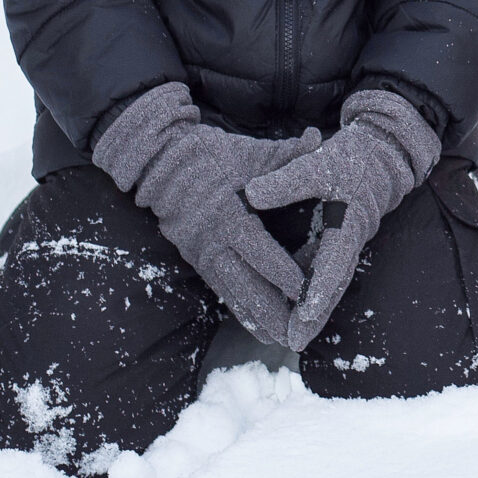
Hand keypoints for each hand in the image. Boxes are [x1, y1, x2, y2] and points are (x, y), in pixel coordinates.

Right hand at [92, 82, 322, 344]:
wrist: (161, 160)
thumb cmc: (213, 154)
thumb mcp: (250, 151)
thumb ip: (285, 152)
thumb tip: (316, 137)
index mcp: (226, 215)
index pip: (256, 249)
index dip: (279, 271)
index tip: (302, 290)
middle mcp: (210, 240)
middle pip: (242, 283)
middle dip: (269, 310)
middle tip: (294, 333)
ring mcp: (200, 252)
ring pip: (230, 292)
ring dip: (254, 318)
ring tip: (278, 340)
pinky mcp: (195, 258)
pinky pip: (219, 289)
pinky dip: (238, 309)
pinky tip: (256, 327)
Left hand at [243, 90, 442, 349]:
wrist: (381, 153)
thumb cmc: (351, 158)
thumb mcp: (317, 164)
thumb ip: (286, 181)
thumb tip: (250, 194)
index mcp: (348, 225)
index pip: (334, 264)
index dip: (318, 291)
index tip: (303, 314)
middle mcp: (348, 241)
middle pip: (331, 287)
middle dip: (313, 317)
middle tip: (293, 343)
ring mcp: (343, 244)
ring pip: (327, 284)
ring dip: (311, 311)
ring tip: (290, 336)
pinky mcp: (337, 240)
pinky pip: (323, 272)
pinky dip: (309, 292)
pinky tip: (289, 306)